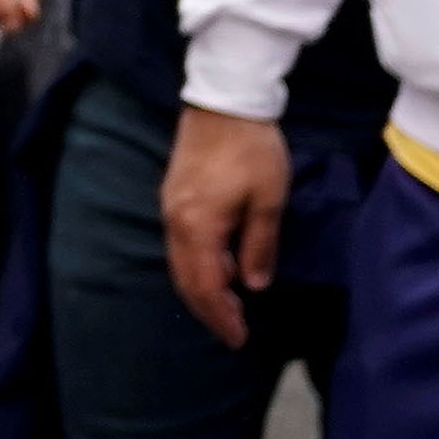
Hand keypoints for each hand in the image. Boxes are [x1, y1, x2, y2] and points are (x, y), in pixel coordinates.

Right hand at [160, 106, 289, 347]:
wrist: (224, 100)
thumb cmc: (252, 149)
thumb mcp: (268, 200)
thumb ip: (259, 245)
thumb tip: (254, 285)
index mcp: (199, 226)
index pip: (207, 285)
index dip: (222, 316)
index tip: (239, 338)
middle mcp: (176, 222)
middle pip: (186, 279)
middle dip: (209, 310)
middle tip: (233, 332)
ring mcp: (170, 207)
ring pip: (180, 263)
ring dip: (203, 289)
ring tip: (230, 306)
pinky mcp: (173, 195)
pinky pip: (180, 244)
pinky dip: (198, 266)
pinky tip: (221, 268)